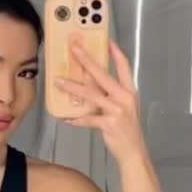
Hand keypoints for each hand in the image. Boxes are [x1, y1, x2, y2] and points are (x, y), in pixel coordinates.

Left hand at [55, 40, 146, 165]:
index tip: (106, 39)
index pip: (124, 66)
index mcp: (128, 92)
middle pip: (103, 74)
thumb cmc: (126, 129)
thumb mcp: (122, 108)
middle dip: (86, 60)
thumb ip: (108, 95)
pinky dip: (76, 118)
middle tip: (74, 49)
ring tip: (58, 82)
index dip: (115, 52)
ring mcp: (117, 110)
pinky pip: (88, 118)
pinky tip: (66, 118)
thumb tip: (87, 83)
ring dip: (72, 87)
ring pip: (91, 94)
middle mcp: (124, 98)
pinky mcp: (109, 123)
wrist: (133, 152)